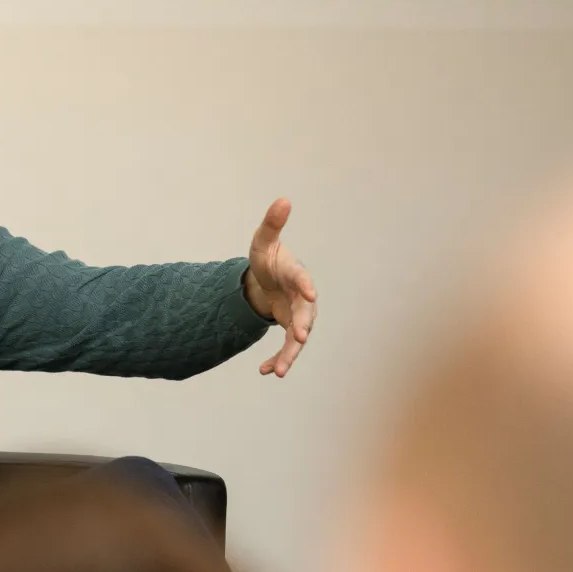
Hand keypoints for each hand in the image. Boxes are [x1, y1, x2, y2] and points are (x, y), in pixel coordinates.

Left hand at [244, 198, 316, 378]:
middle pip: (306, 314)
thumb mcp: (263, 242)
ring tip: (279, 372)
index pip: (302, 279)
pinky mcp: (290, 330)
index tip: (309, 293)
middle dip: (302, 326)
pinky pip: (286, 349)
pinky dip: (277, 360)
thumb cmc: (268, 259)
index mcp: (295, 274)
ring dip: (289, 355)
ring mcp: (297, 315)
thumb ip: (272, 224)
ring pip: (298, 338)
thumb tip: (283, 199)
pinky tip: (264, 372)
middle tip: (298, 337)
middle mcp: (301, 298)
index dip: (306, 286)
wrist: (266, 280)